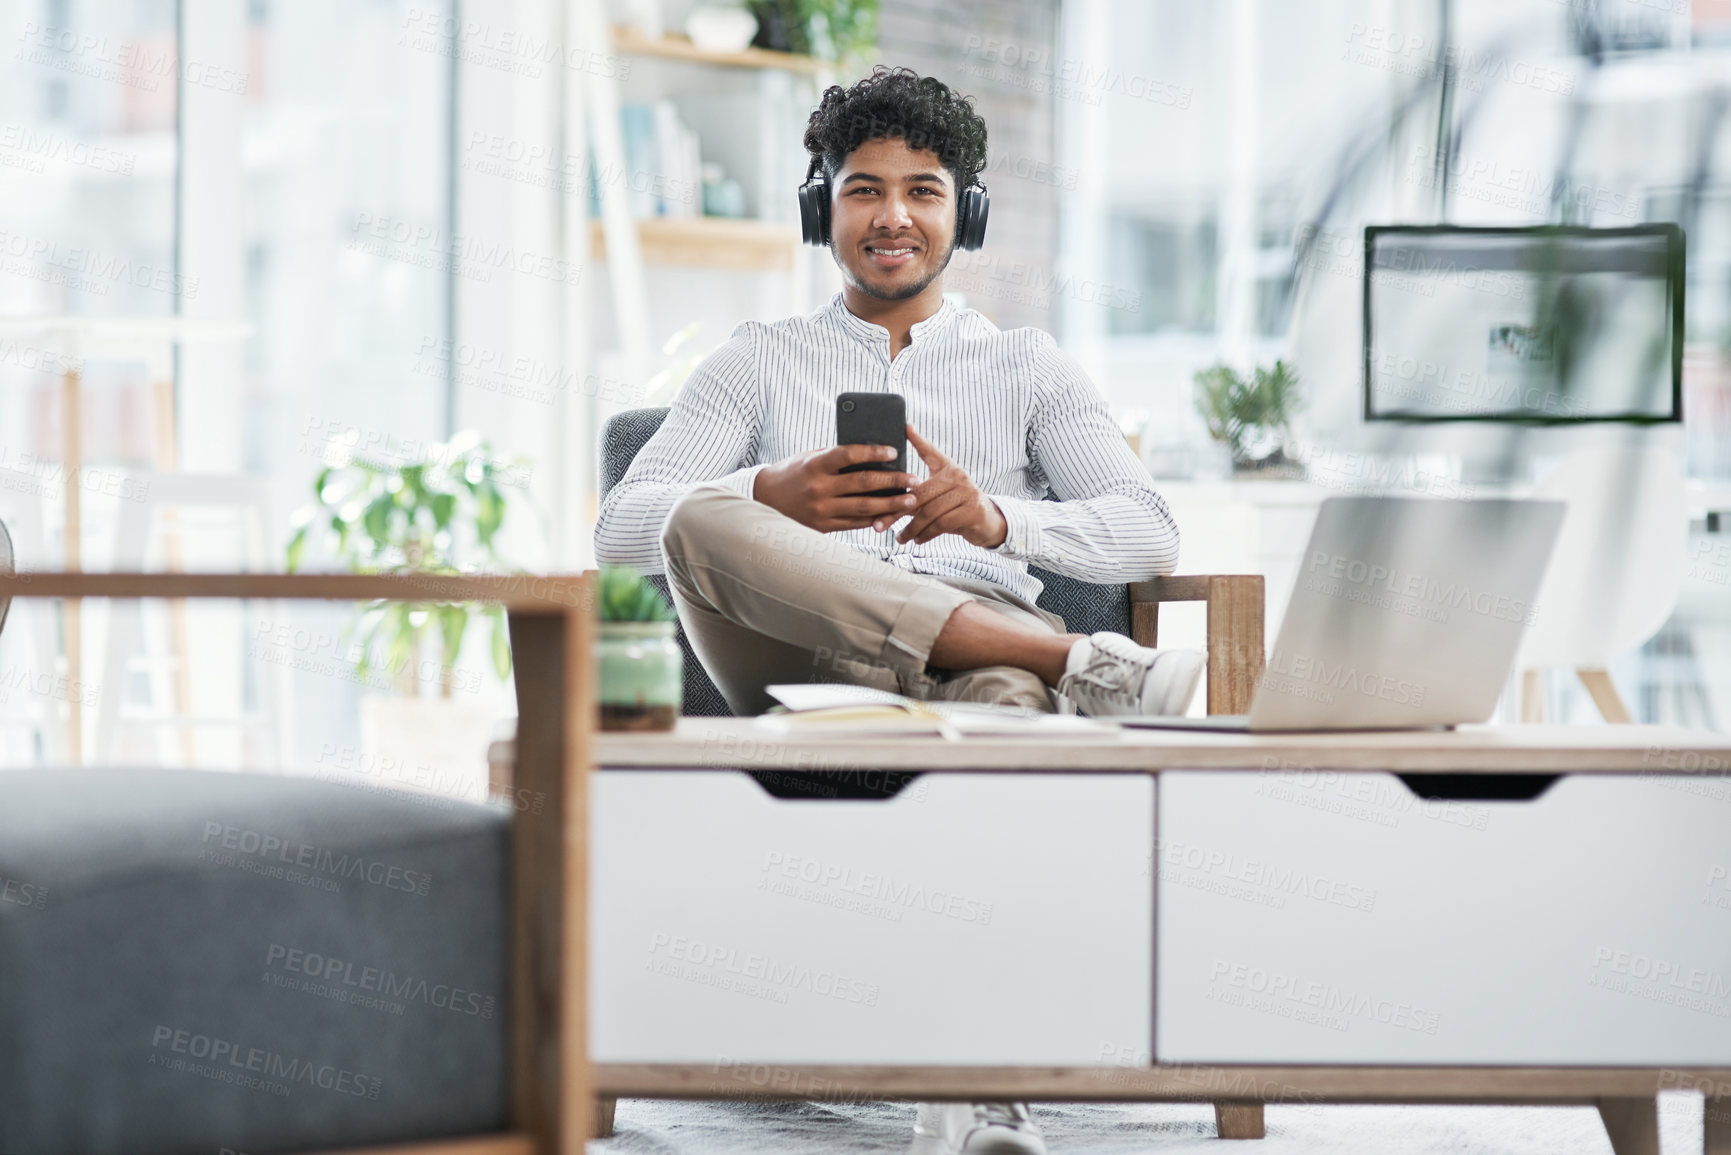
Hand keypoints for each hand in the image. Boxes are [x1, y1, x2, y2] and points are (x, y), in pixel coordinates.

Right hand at [752, 443, 918, 532]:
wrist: (765, 500)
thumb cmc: (792, 473)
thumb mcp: (810, 458)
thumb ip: (837, 458)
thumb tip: (872, 456)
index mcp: (814, 465)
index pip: (849, 455)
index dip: (873, 452)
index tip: (894, 452)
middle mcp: (818, 488)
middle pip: (863, 483)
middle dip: (892, 482)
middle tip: (913, 480)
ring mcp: (821, 510)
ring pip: (863, 508)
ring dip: (891, 505)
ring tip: (910, 500)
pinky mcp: (822, 527)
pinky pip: (855, 523)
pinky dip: (874, 519)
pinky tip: (890, 515)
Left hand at [892, 424, 1007, 547]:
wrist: (988, 523)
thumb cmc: (957, 508)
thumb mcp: (941, 496)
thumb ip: (921, 492)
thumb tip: (892, 497)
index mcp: (948, 468)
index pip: (931, 452)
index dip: (918, 440)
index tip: (906, 427)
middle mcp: (958, 476)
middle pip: (920, 493)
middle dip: (897, 510)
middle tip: (880, 524)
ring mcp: (967, 492)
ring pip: (929, 512)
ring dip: (911, 528)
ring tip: (900, 538)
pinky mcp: (973, 510)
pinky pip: (942, 524)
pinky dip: (926, 534)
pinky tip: (918, 540)